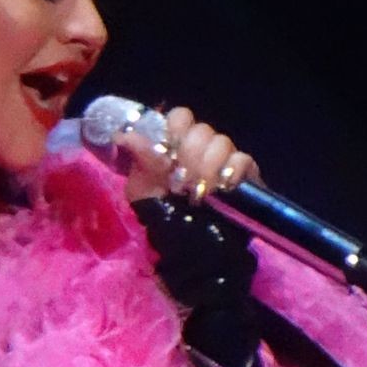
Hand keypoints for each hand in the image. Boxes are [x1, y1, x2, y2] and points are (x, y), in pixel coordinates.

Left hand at [117, 106, 258, 206]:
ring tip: (197, 194)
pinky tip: (220, 190)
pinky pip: (242, 160)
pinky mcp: (245, 175)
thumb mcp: (142, 191)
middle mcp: (202, 147)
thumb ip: (139, 161)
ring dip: (207, 167)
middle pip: (201, 130)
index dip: (175, 129)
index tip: (168, 153)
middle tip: (180, 183)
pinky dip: (231, 172)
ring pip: (221, 142)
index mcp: (177, 145)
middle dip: (189, 156)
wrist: (187, 250)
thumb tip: (122, 136)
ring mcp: (225, 159)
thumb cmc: (162, 217)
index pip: (181, 117)